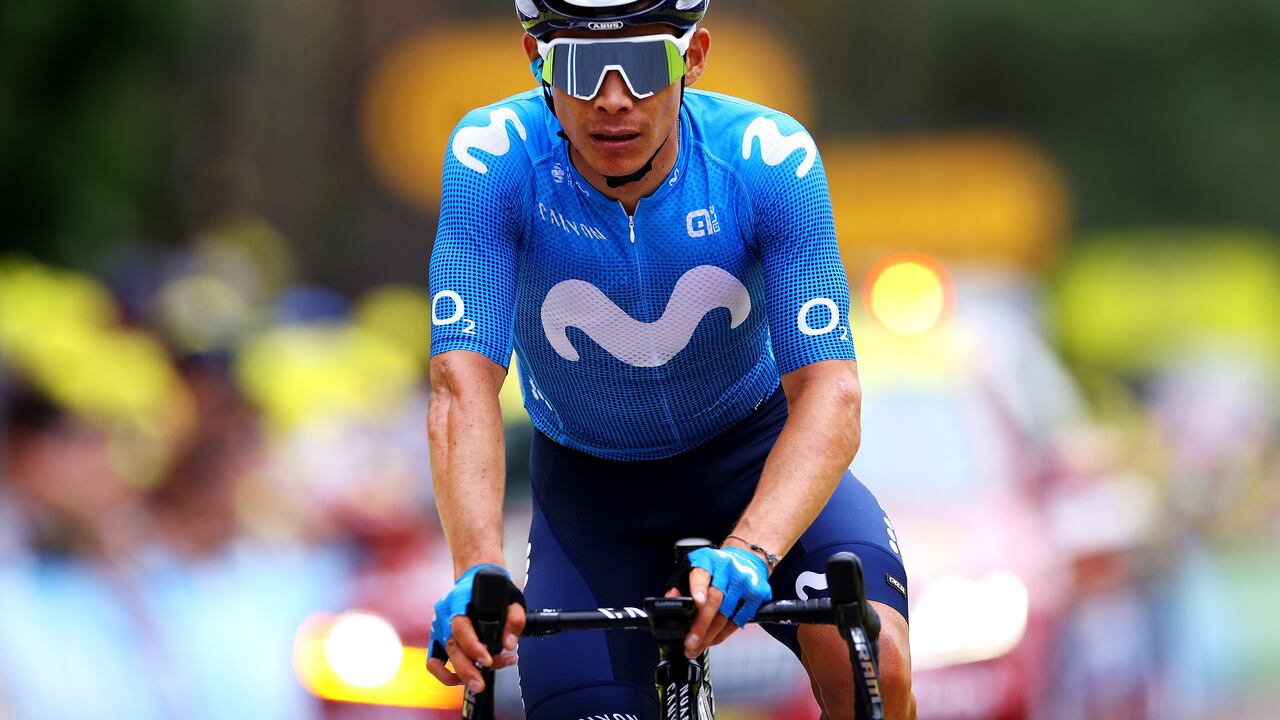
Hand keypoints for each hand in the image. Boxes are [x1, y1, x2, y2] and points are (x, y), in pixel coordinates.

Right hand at [425, 564, 525, 693]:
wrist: (475, 576)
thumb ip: (514, 619)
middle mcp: (445, 614)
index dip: (472, 646)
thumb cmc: (491, 586)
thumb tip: (508, 644)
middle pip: (451, 646)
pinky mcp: (438, 637)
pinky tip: (460, 678)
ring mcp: (439, 626)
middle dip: (466, 670)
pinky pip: (433, 659)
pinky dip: (443, 673)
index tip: (488, 659)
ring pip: (443, 655)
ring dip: (460, 673)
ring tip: (479, 681)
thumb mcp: (510, 597)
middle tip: (482, 684)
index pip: (460, 626)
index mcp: (460, 600)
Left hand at [670, 546, 771, 658]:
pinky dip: (722, 635)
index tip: (697, 602)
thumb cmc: (715, 566)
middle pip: (715, 599)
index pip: (702, 574)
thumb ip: (679, 584)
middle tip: (690, 643)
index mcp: (708, 560)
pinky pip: (738, 622)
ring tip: (696, 647)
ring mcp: (744, 582)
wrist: (746, 557)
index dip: (699, 589)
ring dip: (710, 636)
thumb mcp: (692, 568)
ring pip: (726, 615)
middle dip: (701, 625)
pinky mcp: (757, 595)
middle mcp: (728, 569)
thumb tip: (671, 601)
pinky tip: (711, 640)